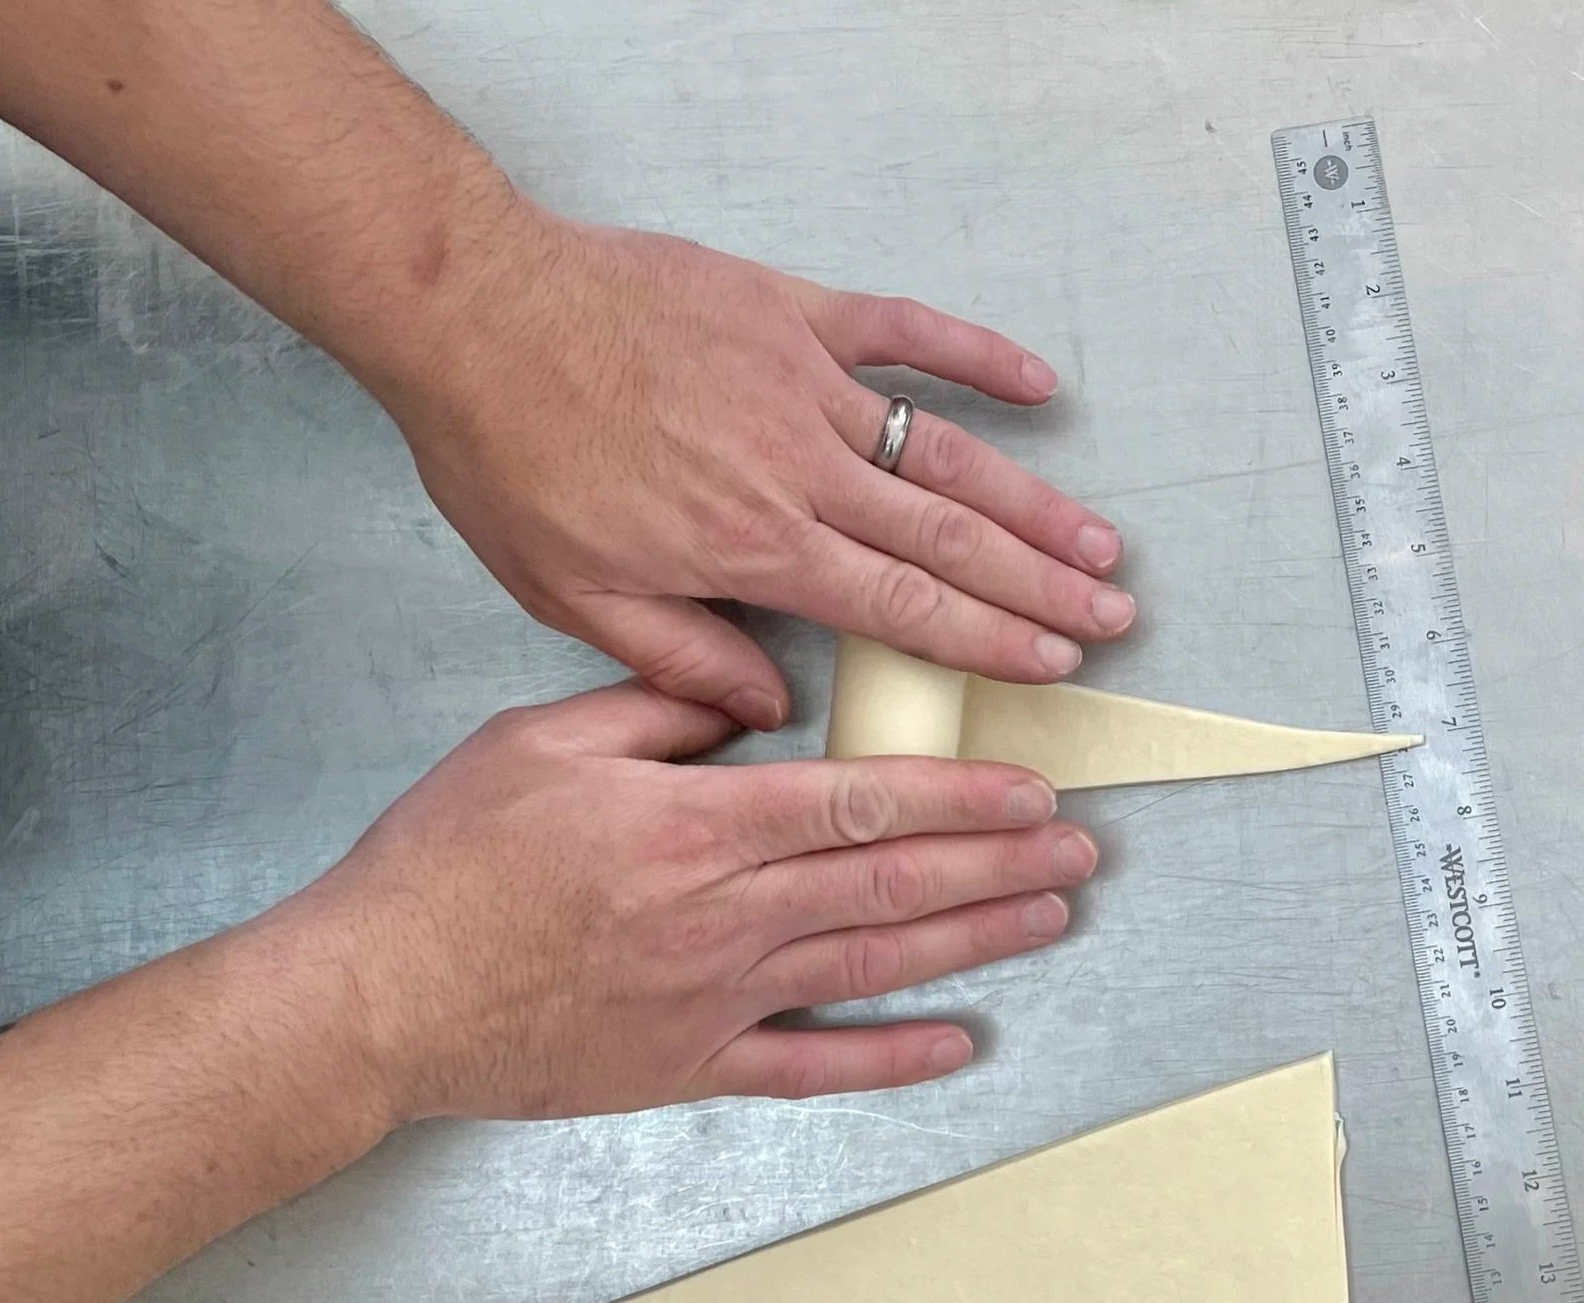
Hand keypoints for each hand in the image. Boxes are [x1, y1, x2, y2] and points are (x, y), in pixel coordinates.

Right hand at [262, 683, 1096, 1120]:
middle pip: (891, 885)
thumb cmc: (447, 861)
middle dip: (997, 863)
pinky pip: (811, 1067)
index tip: (1029, 790)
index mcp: (694, 827)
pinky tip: (959, 1043)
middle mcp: (722, 916)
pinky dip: (891, 1058)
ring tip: (1049, 915)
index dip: (958, 797)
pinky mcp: (690, 1064)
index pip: (858, 805)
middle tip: (1078, 848)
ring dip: (975, 941)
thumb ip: (660, 707)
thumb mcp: (542, 739)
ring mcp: (714, 1000)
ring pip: (874, 966)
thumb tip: (755, 695)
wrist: (375, 994)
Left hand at [382, 210, 1135, 732]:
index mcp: (753, 545)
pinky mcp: (791, 312)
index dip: (991, 639)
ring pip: (946, 451)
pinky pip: (904, 332)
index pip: (904, 608)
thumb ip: (680, 657)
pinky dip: (976, 356)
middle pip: (951, 539)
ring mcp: (804, 382)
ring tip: (1098, 539)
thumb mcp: (571, 592)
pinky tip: (1040, 383)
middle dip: (1043, 584)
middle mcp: (799, 466)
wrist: (471, 315)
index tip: (1053, 661)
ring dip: (1033, 499)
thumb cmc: (510, 455)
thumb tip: (772, 710)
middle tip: (1112, 615)